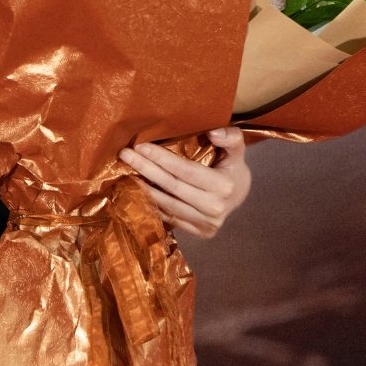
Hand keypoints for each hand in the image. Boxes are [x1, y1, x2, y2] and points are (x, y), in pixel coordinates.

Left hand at [118, 127, 250, 238]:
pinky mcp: (199, 233)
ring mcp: (207, 224)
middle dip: (146, 169)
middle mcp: (215, 208)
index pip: (185, 171)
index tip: (140, 146)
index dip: (161, 158)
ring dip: (144, 188)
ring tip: (127, 171)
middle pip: (171, 187)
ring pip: (167, 204)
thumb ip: (230, 136)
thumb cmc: (232, 167)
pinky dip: (152, 204)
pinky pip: (169, 217)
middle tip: (125, 155)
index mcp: (224, 186)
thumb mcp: (236, 149)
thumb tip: (213, 132)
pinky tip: (137, 191)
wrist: (239, 196)